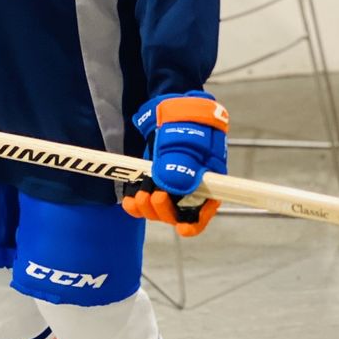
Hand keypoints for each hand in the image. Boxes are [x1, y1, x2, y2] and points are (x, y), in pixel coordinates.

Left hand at [122, 91, 228, 236]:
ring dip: (146, 204)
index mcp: (208, 182)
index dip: (194, 224)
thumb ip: (181, 164)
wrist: (173, 110)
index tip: (183, 228)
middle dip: (162, 207)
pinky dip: (134, 203)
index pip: (204, 211)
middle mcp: (190, 190)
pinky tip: (130, 196)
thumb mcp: (186, 140)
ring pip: (157, 211)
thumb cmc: (187, 124)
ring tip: (142, 187)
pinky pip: (141, 205)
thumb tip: (173, 187)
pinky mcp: (152, 184)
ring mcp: (170, 189)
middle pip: (176, 214)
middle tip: (155, 191)